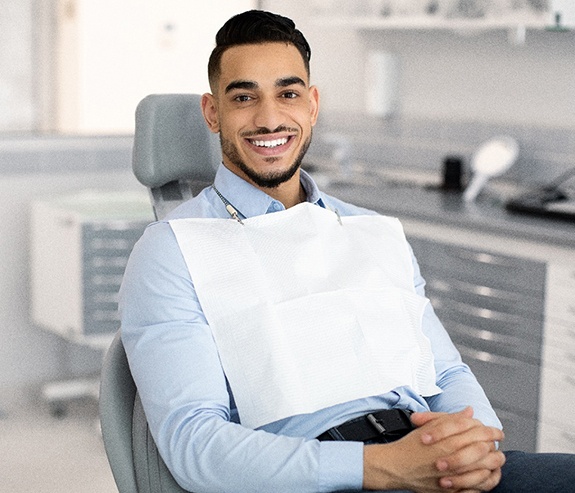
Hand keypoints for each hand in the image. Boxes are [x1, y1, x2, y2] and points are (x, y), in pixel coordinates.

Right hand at [362, 408, 504, 491]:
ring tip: (497, 458)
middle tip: (498, 444)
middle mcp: (452, 458)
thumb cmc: (411, 446)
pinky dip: (485, 481)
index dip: (490, 430)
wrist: (396, 466)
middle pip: (484, 450)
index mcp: (447, 440)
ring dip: (493, 463)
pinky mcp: (451, 491)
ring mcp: (452, 476)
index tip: (496, 431)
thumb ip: (451, 419)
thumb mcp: (429, 426)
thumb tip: (469, 412)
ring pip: (484, 470)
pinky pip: (477, 488)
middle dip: (495, 446)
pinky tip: (487, 474)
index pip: (477, 432)